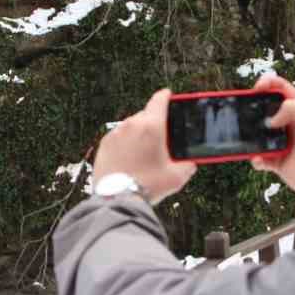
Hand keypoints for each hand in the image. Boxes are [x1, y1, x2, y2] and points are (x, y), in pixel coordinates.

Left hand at [93, 89, 196, 203]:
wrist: (117, 199)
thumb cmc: (148, 186)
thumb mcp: (176, 177)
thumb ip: (188, 165)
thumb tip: (191, 163)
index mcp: (152, 126)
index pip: (159, 100)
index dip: (166, 96)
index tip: (168, 95)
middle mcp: (132, 124)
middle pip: (146, 115)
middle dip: (154, 123)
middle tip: (160, 138)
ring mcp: (115, 134)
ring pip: (131, 127)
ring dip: (138, 134)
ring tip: (144, 153)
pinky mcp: (104, 145)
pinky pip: (118, 138)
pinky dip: (125, 144)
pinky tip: (130, 159)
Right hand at [248, 74, 294, 198]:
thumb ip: (289, 107)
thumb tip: (269, 121)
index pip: (279, 88)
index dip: (267, 83)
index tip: (257, 88)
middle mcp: (287, 123)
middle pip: (264, 110)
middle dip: (252, 110)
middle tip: (245, 113)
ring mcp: (280, 142)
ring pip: (257, 135)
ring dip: (250, 137)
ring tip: (249, 138)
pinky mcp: (276, 161)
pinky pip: (259, 158)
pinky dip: (256, 159)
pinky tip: (259, 159)